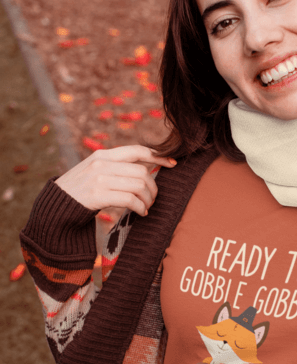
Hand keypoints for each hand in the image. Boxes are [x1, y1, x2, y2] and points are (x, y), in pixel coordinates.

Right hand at [54, 145, 176, 216]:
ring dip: (148, 199)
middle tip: (153, 198)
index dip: (158, 156)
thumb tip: (146, 167)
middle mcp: (101, 164)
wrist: (56, 206)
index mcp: (103, 154)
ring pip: (139, 185)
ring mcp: (99, 179)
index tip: (172, 164)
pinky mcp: (98, 195)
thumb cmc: (80, 190)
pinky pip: (130, 200)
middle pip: (142, 172)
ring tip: (146, 207)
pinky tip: (141, 213)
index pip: (137, 150)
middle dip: (153, 187)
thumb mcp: (94, 170)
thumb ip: (116, 166)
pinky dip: (141, 208)